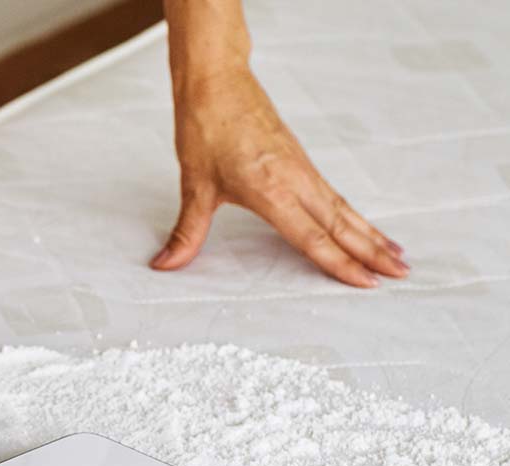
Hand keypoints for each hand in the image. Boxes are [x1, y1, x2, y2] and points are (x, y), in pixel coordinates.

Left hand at [151, 66, 407, 287]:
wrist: (217, 83)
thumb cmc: (206, 129)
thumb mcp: (194, 186)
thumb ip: (186, 232)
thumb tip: (164, 264)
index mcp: (272, 191)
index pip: (312, 237)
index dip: (339, 263)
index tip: (365, 282)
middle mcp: (295, 180)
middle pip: (341, 225)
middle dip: (371, 252)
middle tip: (400, 275)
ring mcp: (302, 169)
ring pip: (343, 209)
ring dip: (371, 233)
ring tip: (397, 256)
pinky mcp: (300, 161)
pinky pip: (334, 195)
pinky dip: (353, 214)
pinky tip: (361, 225)